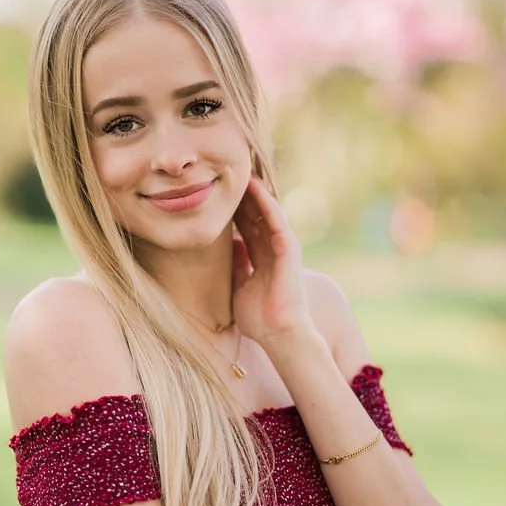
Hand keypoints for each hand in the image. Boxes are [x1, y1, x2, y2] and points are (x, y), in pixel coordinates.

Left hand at [230, 176, 317, 348]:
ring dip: (254, 193)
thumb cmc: (260, 318)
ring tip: (240, 172)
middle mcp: (272, 249)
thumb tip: (230, 245)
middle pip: (254, 215)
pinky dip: (266, 203)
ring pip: (266, 212)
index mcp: (261, 258)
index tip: (216, 193)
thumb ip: (237, 265)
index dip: (232, 210)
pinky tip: (255, 187)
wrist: (278, 334)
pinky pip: (276, 220)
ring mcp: (281, 248)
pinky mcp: (289, 248)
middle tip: (224, 174)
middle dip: (240, 197)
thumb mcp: (239, 286)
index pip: (245, 227)